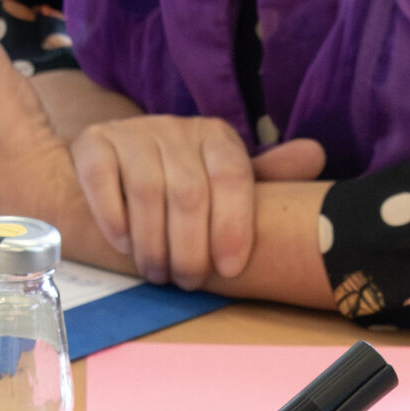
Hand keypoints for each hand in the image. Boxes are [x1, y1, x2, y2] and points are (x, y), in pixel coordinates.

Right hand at [71, 115, 324, 287]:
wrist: (107, 160)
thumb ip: (267, 176)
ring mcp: (132, 133)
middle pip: (189, 193)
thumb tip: (316, 154)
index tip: (230, 269)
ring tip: (157, 273)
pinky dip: (114, 219)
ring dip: (153, 243)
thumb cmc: (177, 180)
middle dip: (190, 247)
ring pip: (147, 192)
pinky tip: (123, 245)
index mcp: (216, 137)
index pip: (233, 178)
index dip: (233, 226)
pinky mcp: (93, 143)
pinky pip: (104, 182)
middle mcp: (176, 128)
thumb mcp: (223, 179)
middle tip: (188, 281)